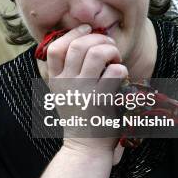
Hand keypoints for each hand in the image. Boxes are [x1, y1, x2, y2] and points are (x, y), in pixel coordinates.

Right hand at [45, 25, 127, 152]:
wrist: (85, 147)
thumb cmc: (80, 117)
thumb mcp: (64, 93)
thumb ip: (67, 71)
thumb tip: (84, 39)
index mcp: (55, 80)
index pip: (55, 48)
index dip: (73, 33)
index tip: (87, 30)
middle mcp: (66, 84)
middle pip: (78, 45)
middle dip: (98, 38)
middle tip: (108, 46)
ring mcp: (83, 91)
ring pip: (96, 53)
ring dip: (110, 50)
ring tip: (115, 59)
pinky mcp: (101, 100)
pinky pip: (115, 72)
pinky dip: (122, 69)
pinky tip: (122, 77)